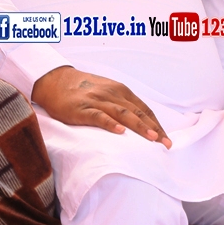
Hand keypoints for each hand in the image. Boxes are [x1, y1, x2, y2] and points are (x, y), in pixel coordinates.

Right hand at [31, 66, 171, 147]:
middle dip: (153, 129)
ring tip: (152, 138)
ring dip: (139, 126)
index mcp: (121, 91)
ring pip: (123, 114)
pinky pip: (98, 116)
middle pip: (137, 113)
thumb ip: (122, 105)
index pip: (144, 110)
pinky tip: (119, 131)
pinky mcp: (82, 109)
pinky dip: (110, 123)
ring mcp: (98, 101)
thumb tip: (141, 122)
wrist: (56, 80)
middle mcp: (113, 94)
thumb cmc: (84, 89)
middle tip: (166, 144)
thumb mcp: (107, 93)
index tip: (167, 139)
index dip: (157, 124)